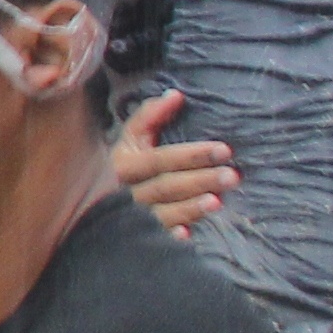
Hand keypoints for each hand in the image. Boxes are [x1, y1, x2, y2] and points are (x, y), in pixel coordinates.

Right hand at [112, 89, 235, 237]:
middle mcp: (127, 192)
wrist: (100, 201)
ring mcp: (135, 216)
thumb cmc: (129, 163)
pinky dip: (171, 235)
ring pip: (164, 213)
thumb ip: (150, 115)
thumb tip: (176, 95)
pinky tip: (187, 235)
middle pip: (166, 186)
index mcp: (124, 164)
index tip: (223, 150)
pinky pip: (158, 237)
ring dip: (191, 208)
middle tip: (232, 176)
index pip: (160, 159)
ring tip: (217, 202)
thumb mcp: (132, 138)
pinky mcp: (142, 236)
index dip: (191, 155)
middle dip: (200, 180)